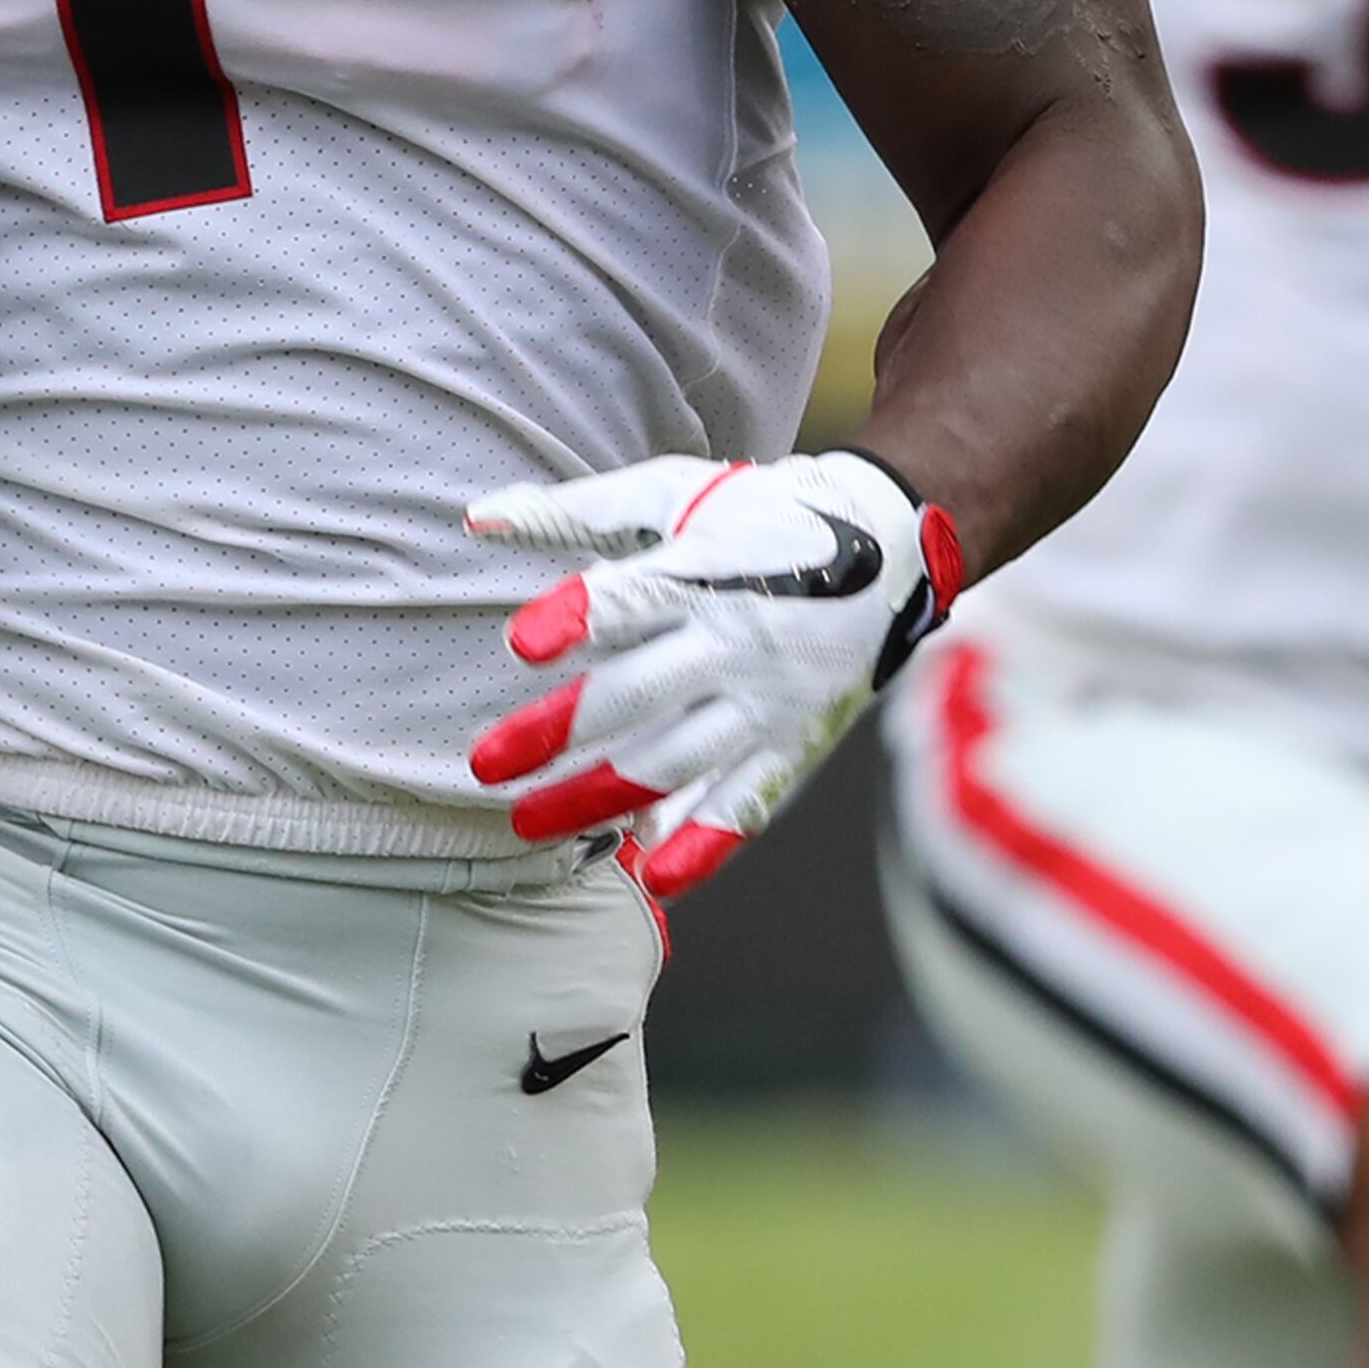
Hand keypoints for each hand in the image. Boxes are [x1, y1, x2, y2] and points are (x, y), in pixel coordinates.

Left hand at [466, 450, 963, 896]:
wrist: (891, 547)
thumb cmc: (759, 514)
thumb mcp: (671, 492)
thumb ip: (574, 509)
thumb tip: (478, 516)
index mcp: (702, 571)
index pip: (633, 598)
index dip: (579, 617)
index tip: (520, 644)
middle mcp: (732, 640)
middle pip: (638, 693)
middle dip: (559, 732)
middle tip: (486, 766)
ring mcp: (764, 698)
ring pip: (677, 759)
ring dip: (602, 797)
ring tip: (532, 824)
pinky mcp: (792, 740)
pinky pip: (748, 800)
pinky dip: (705, 842)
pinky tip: (656, 875)